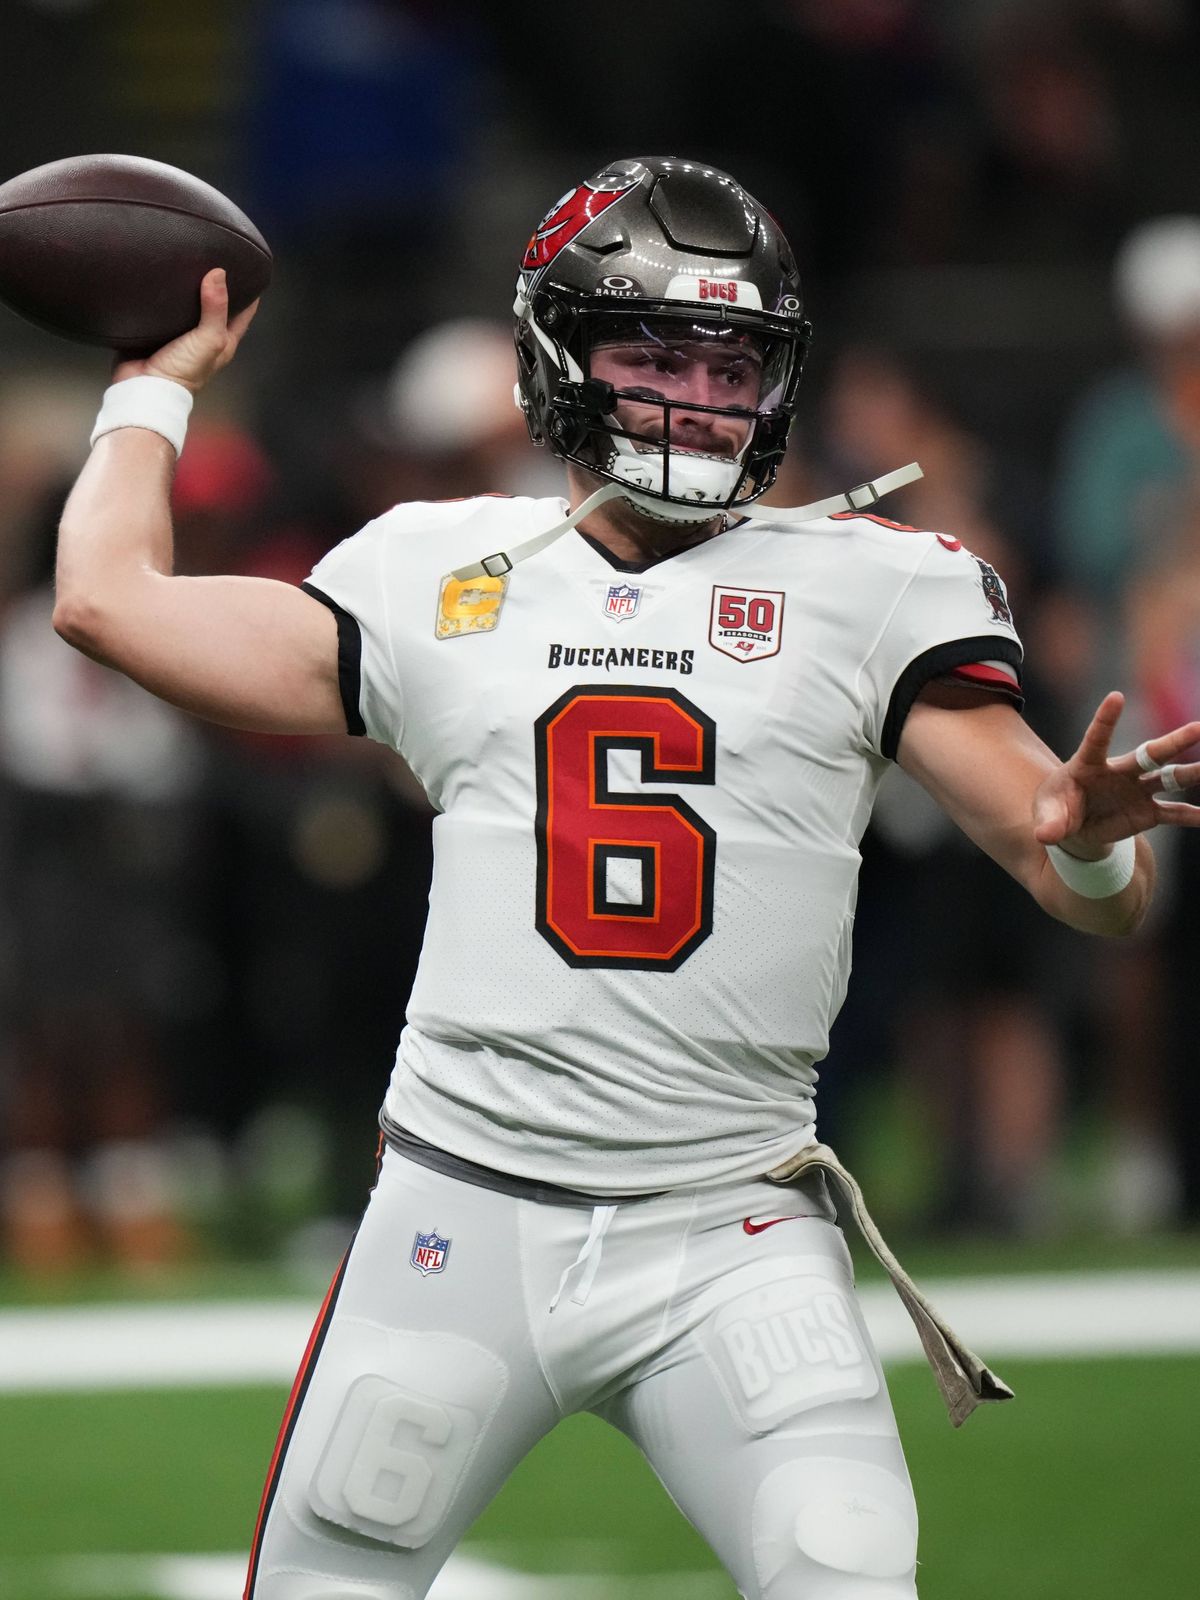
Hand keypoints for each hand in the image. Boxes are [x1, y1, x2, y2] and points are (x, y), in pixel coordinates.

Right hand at [111, 268, 257, 392]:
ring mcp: (181, 334)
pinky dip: (165, 294)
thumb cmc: (184, 370)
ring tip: (188, 259)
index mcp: (223, 340)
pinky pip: (164, 307)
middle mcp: (205, 336)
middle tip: (216, 256)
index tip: (250, 268)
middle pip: (216, 305)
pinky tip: (162, 276)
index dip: (250, 292)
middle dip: (218, 284)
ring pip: (189, 304)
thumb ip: (215, 308)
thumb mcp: (208, 339)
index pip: (243, 312)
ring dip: (189, 287)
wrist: (145, 386)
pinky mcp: (158, 330)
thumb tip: (219, 273)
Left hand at [1033, 690, 1199, 857]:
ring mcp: (1137, 790)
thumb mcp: (1048, 816)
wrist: (1075, 829)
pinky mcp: (1147, 812)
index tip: (1116, 696)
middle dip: (1174, 742)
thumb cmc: (1057, 810)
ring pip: (1169, 778)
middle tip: (1199, 728)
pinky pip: (1173, 813)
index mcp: (1089, 763)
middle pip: (1149, 753)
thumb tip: (1045, 836)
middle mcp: (1119, 772)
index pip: (1097, 737)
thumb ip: (1049, 823)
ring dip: (1192, 773)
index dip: (1106, 718)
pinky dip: (1191, 816)